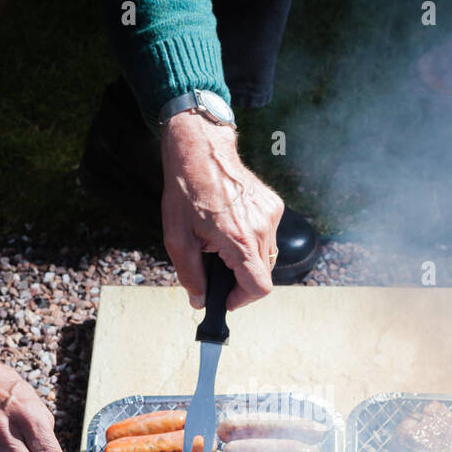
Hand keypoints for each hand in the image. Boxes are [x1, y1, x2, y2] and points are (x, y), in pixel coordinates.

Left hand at [160, 110, 284, 310]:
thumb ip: (190, 275)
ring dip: (247, 260)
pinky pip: (268, 236)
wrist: (200, 150)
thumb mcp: (178, 239)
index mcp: (239, 240)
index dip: (242, 299)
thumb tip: (199, 300)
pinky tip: (232, 225)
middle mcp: (262, 228)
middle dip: (241, 281)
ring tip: (222, 243)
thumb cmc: (186, 192)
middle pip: (264, 275)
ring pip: (267, 257)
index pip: (259, 288)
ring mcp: (271, 216)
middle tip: (218, 271)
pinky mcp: (274, 205)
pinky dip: (252, 240)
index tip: (226, 298)